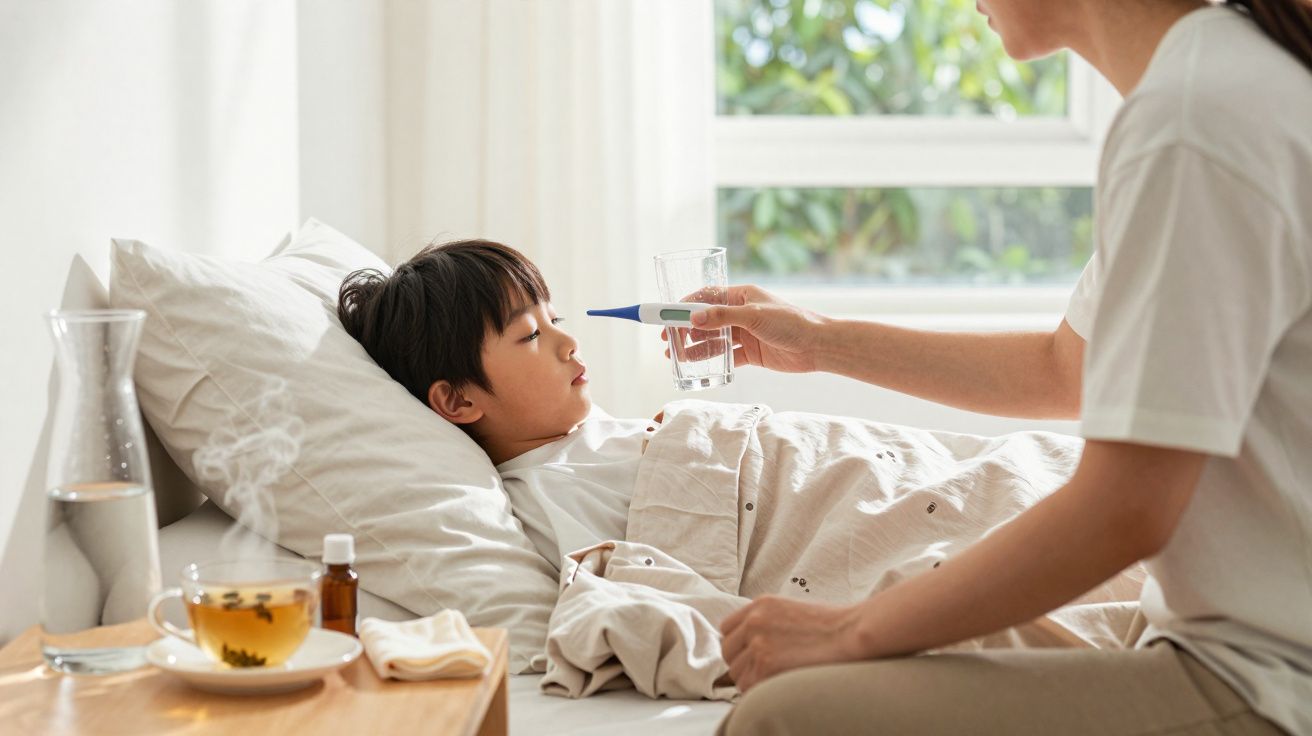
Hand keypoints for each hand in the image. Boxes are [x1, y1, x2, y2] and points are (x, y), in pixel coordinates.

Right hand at [660, 285, 829, 373]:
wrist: (817, 346)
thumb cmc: (790, 323)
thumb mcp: (754, 316)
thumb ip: (722, 317)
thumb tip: (693, 319)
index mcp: (741, 295)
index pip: (706, 296)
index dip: (685, 305)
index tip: (667, 316)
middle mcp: (741, 312)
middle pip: (706, 319)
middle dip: (685, 328)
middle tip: (667, 340)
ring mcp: (745, 333)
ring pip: (713, 339)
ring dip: (694, 346)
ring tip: (675, 355)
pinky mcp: (751, 352)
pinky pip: (725, 356)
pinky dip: (710, 360)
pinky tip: (696, 366)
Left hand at [720, 595, 867, 692]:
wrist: (852, 633)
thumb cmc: (832, 626)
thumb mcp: (791, 611)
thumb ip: (767, 623)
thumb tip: (751, 644)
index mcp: (761, 605)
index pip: (727, 628)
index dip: (737, 645)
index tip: (748, 655)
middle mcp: (755, 621)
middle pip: (728, 651)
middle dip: (741, 663)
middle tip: (762, 671)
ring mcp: (759, 643)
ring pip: (736, 672)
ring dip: (751, 679)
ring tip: (777, 678)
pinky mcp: (766, 665)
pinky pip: (748, 687)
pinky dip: (759, 691)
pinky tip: (779, 685)